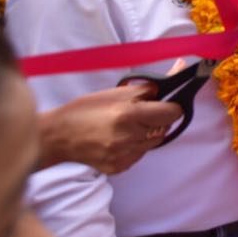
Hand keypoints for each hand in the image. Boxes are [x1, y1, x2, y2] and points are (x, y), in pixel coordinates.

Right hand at [38, 85, 183, 173]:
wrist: (58, 136)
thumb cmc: (87, 109)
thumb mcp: (118, 91)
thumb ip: (150, 86)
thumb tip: (179, 68)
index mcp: (130, 115)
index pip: (172, 113)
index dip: (172, 106)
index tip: (165, 103)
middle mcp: (129, 138)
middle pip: (165, 128)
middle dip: (158, 119)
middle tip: (141, 113)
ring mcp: (124, 156)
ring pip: (153, 143)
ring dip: (148, 133)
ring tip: (127, 126)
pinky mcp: (119, 168)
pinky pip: (139, 155)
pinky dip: (136, 146)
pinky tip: (119, 139)